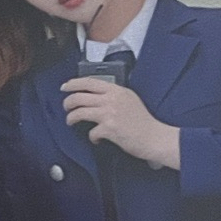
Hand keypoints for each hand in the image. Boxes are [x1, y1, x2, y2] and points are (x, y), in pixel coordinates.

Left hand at [60, 77, 180, 168]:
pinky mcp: (109, 128)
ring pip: (79, 112)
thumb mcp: (130, 99)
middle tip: (66, 107)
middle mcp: (112, 99)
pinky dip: (92, 137)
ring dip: (71, 118)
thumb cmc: (144, 121)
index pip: (89, 81)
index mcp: (117, 90)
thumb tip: (95, 96)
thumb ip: (114, 95)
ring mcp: (110, 113)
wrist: (155, 137)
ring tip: (71, 121)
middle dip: (68, 102)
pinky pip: (91, 132)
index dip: (74, 83)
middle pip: (79, 96)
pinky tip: (96, 139)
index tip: (65, 87)